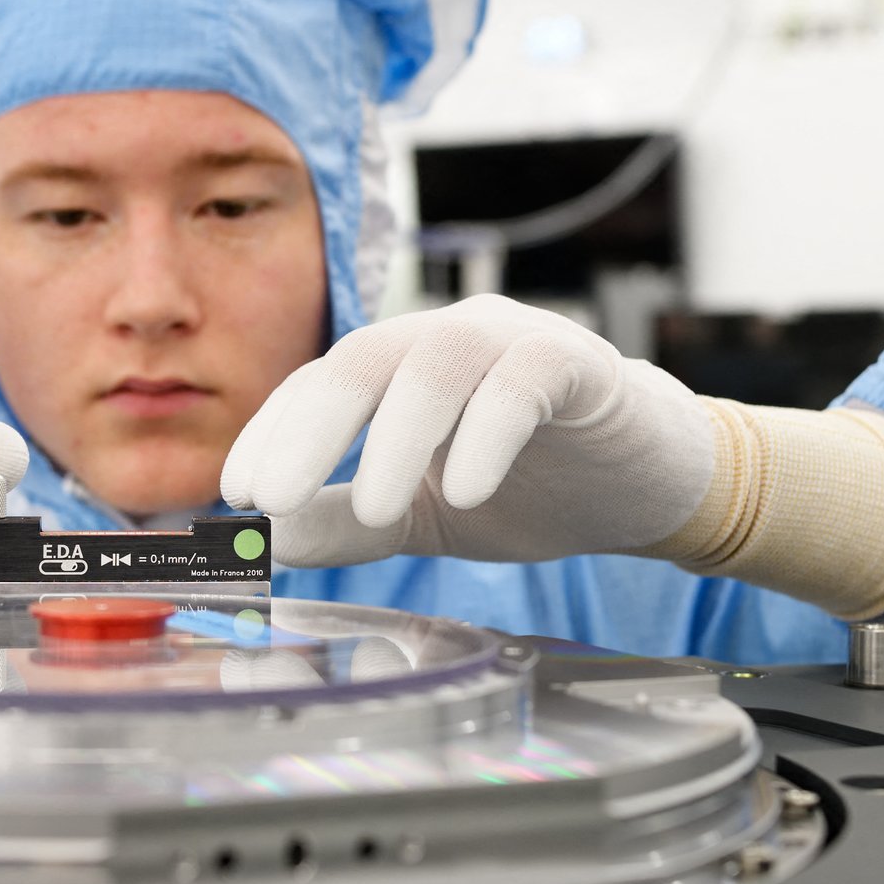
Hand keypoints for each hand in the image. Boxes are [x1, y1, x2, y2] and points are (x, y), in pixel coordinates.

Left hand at [221, 294, 714, 566]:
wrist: (647, 485)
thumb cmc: (530, 488)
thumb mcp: (421, 517)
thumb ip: (345, 523)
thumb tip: (264, 544)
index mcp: (402, 369)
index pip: (319, 383)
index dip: (272, 431)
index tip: (236, 493)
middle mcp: (448, 339)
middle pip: (363, 359)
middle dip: (309, 429)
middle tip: (272, 498)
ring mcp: (514, 341)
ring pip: (439, 363)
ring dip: (398, 435)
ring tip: (376, 509)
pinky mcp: (579, 363)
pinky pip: (523, 382)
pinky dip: (487, 433)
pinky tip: (466, 491)